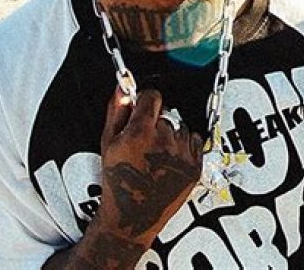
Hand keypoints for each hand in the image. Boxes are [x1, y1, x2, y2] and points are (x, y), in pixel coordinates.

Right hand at [97, 88, 203, 243]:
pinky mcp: (195, 165)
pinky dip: (185, 145)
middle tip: (145, 141)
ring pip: (180, 125)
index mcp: (140, 132)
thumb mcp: (108, 143)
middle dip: (156, 121)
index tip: (141, 109)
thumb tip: (123, 88)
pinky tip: (170, 158)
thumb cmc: (119, 181)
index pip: (152, 95)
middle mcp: (164, 140)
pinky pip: (195, 139)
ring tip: (156, 153)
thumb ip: (116, 110)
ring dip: (171, 134)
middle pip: (166, 112)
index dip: (144, 101)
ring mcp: (182, 154)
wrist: (134, 216)